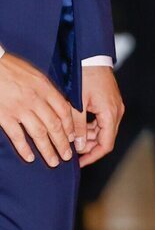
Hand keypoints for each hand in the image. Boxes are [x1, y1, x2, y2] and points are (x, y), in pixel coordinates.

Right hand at [0, 51, 85, 165]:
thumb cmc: (11, 68)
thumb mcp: (35, 74)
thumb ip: (47, 90)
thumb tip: (58, 105)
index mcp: (44, 88)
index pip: (64, 111)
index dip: (70, 127)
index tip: (73, 138)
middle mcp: (35, 99)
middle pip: (54, 125)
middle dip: (63, 143)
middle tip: (68, 156)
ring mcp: (19, 109)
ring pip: (39, 133)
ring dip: (48, 150)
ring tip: (54, 161)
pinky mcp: (4, 115)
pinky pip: (17, 135)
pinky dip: (24, 148)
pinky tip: (30, 157)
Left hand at [78, 67, 124, 168]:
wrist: (92, 56)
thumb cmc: (84, 77)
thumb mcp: (77, 104)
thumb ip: (77, 126)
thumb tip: (77, 145)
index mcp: (110, 114)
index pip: (105, 144)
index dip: (92, 156)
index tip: (79, 162)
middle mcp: (116, 112)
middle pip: (105, 138)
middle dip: (88, 146)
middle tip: (71, 150)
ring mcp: (114, 107)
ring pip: (103, 130)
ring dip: (88, 136)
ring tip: (72, 138)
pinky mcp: (110, 102)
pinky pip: (102, 121)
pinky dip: (91, 126)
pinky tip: (78, 126)